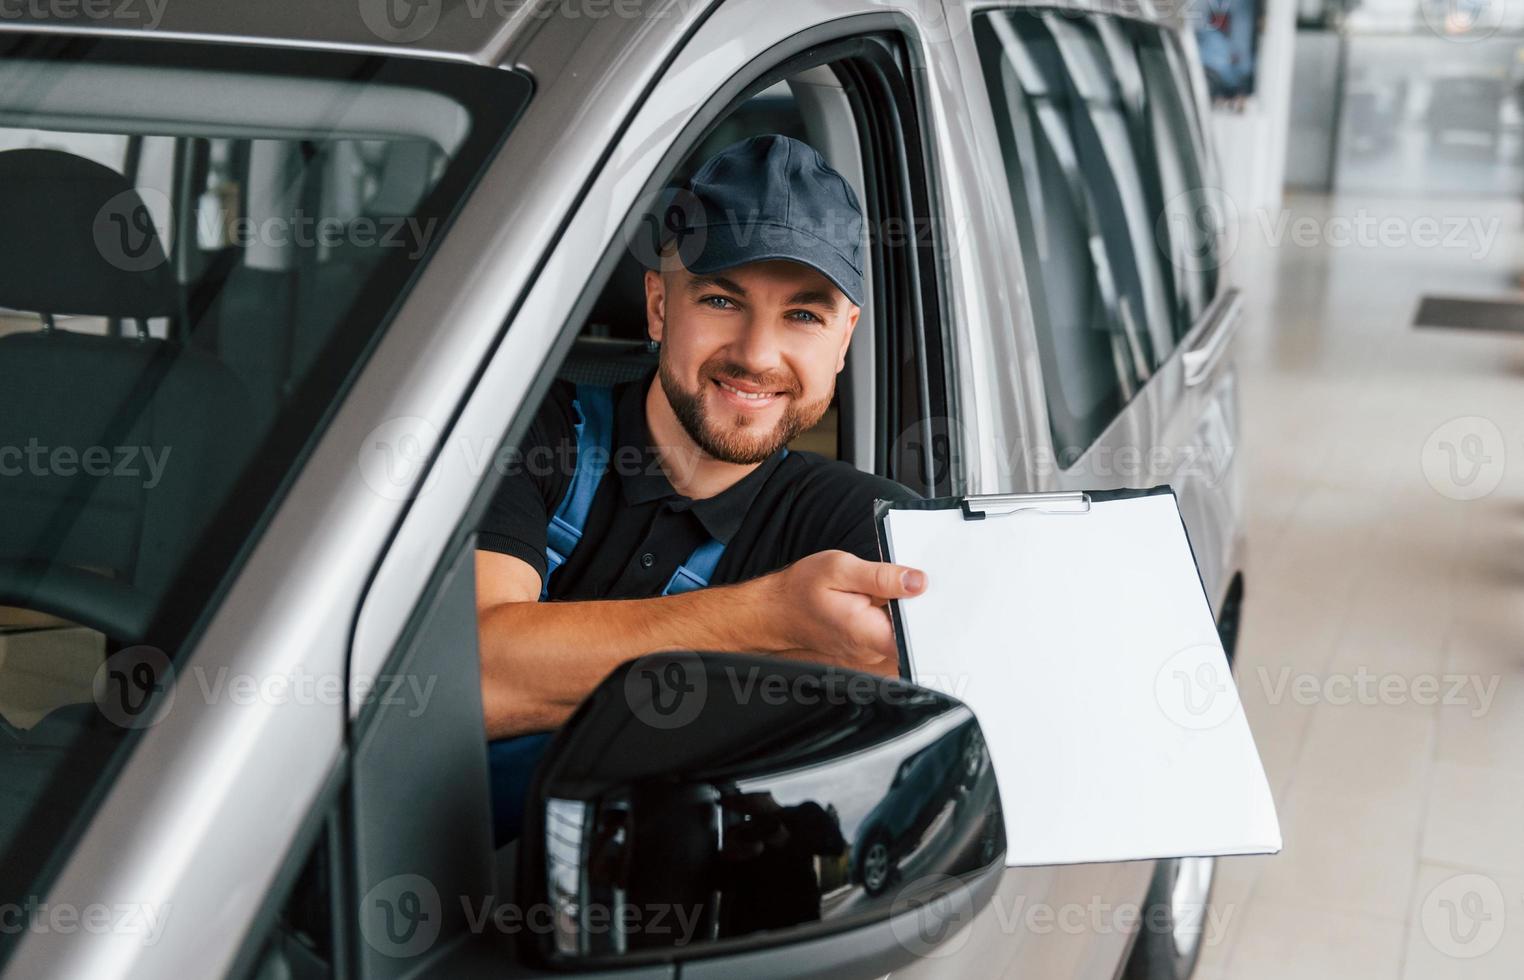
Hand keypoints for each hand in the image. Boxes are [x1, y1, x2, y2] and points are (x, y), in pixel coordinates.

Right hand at [751, 550, 927, 668]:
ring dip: (911, 611)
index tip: (945, 595)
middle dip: (927, 609)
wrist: (775, 611)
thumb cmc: (800, 590)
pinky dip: (898, 615)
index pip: (920, 638)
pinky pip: (892, 633)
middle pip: (917, 635)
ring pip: (905, 633)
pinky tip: (892, 595)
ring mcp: (870, 652)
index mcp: (869, 633)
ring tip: (907, 584)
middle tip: (927, 582)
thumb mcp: (840, 570)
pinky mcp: (867, 646)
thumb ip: (881, 577)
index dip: (938, 617)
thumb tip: (918, 582)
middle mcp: (872, 651)